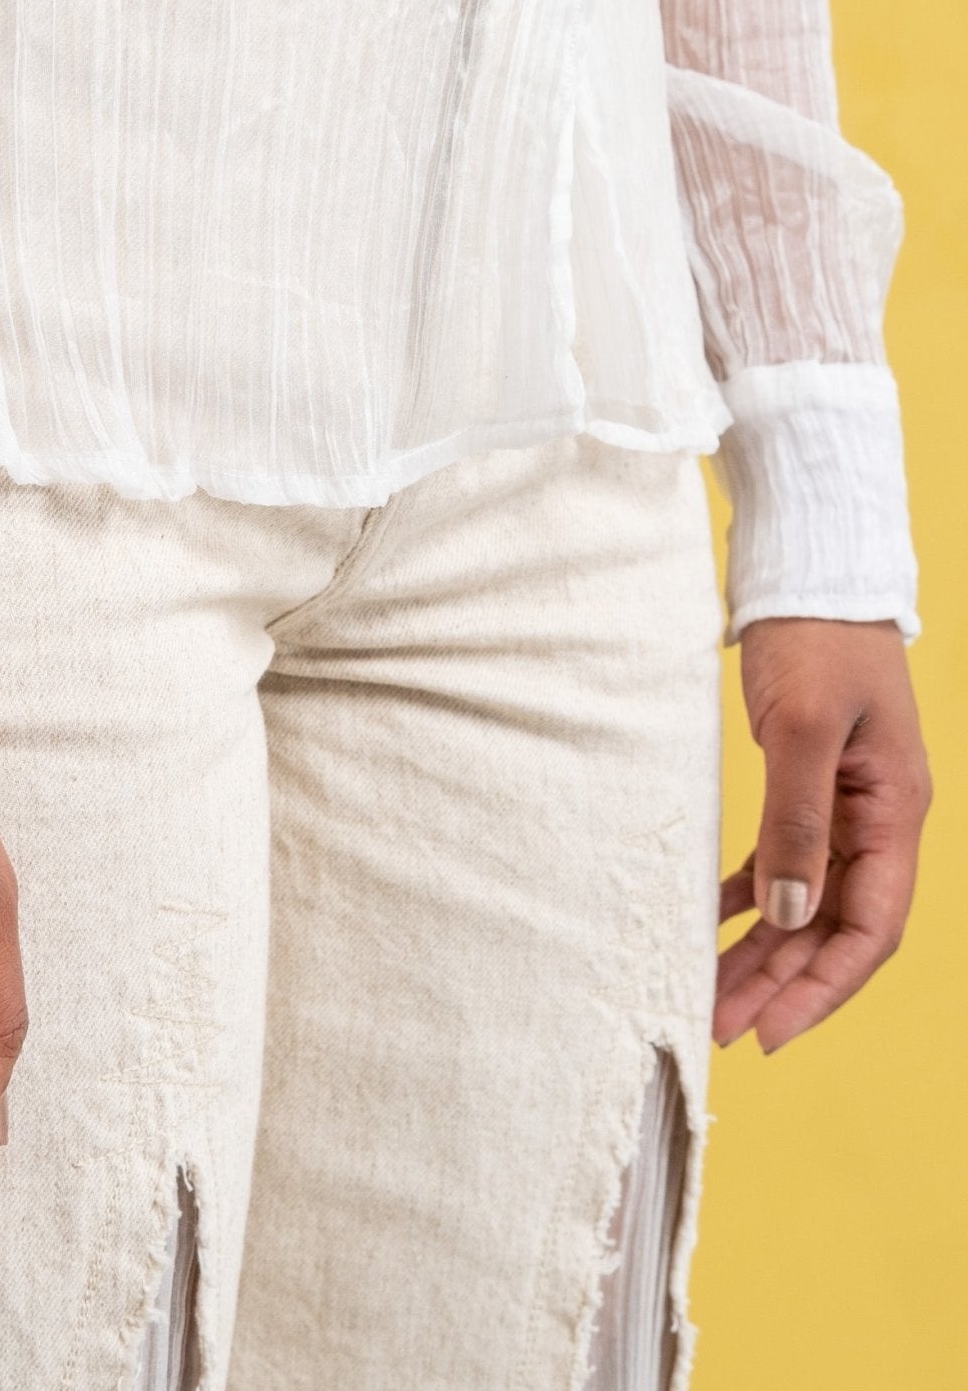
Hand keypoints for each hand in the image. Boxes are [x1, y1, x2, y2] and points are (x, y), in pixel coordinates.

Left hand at [714, 618, 930, 1053]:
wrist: (810, 573)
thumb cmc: (816, 638)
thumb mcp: (805, 727)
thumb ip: (797, 820)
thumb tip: (785, 913)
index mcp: (893, 812)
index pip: (869, 928)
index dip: (823, 986)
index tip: (771, 1031)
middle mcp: (877, 818)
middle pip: (834, 926)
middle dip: (782, 982)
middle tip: (720, 1026)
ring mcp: (847, 803)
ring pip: (807, 900)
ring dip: (764, 949)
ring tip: (710, 991)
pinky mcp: (811, 782)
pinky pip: (787, 860)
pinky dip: (753, 893)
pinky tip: (716, 918)